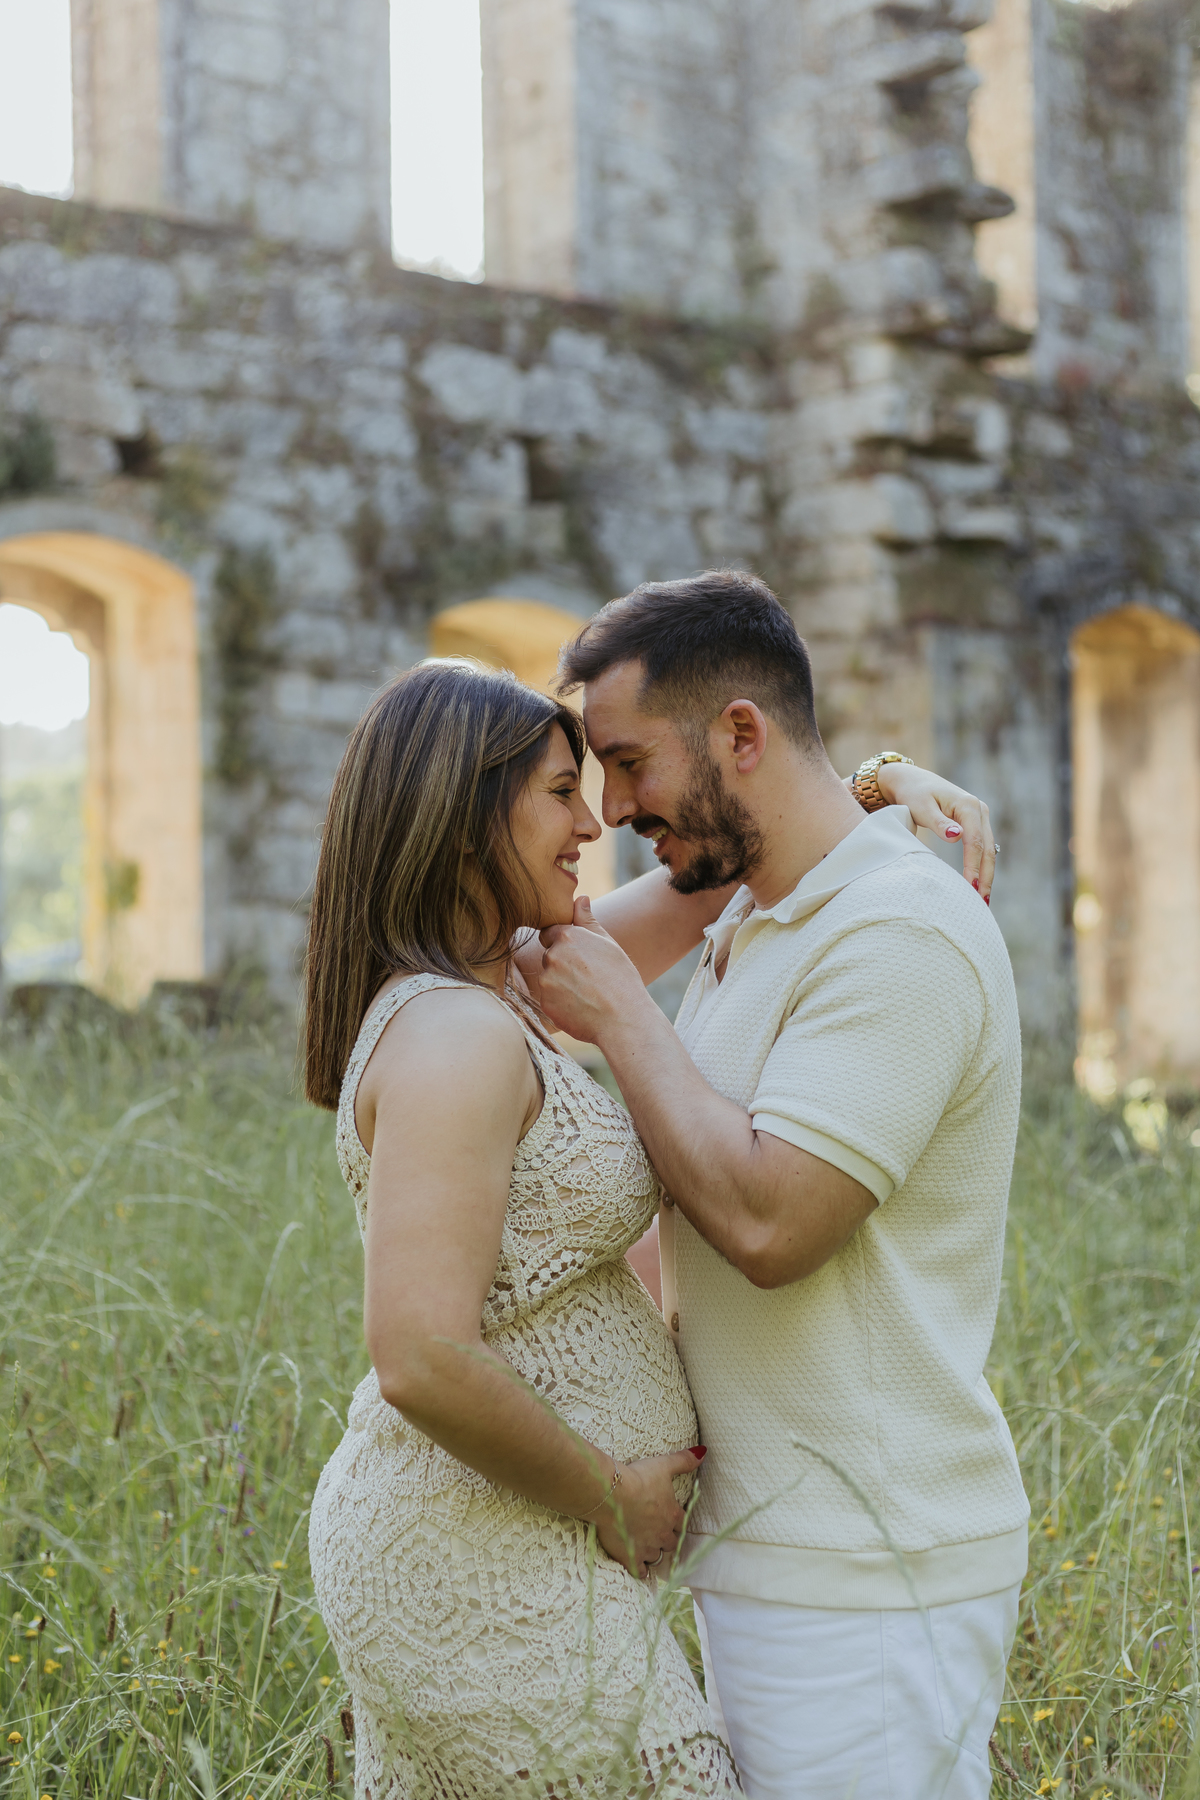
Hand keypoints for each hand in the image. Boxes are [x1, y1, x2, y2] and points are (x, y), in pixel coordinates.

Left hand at [539, 897, 648, 1042]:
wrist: (623, 1019)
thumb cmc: (621, 980)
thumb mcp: (608, 944)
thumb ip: (588, 921)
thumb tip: (580, 898)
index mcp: (567, 936)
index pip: (550, 932)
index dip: (563, 944)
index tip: (579, 956)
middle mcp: (552, 956)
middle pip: (549, 957)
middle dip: (562, 965)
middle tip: (588, 978)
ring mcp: (546, 981)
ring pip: (548, 979)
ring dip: (560, 985)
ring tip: (586, 994)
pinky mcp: (544, 1003)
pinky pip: (548, 1000)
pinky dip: (560, 1003)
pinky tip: (580, 1007)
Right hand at [595, 1450, 699, 1575]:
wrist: (612, 1495)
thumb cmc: (638, 1478)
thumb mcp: (663, 1465)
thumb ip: (684, 1460)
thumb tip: (703, 1452)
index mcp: (673, 1515)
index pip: (681, 1524)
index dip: (676, 1522)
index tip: (670, 1519)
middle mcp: (663, 1534)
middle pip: (671, 1543)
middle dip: (666, 1539)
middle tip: (657, 1533)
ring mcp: (647, 1548)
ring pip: (656, 1557)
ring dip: (653, 1553)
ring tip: (646, 1548)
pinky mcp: (631, 1557)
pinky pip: (640, 1571)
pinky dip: (640, 1569)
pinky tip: (638, 1565)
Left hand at [875, 761, 996, 902]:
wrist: (911, 780)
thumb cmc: (913, 794)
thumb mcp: (921, 807)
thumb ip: (939, 823)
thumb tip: (957, 837)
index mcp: (968, 805)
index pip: (975, 842)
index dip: (974, 867)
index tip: (970, 888)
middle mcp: (979, 809)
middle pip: (988, 848)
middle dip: (986, 876)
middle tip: (981, 902)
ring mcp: (979, 816)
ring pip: (988, 849)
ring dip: (986, 874)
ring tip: (982, 899)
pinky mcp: (974, 822)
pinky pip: (982, 847)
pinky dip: (981, 865)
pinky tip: (978, 883)